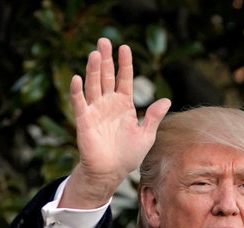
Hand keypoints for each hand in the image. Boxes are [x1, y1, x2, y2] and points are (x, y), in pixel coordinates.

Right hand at [60, 38, 171, 208]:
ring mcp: (95, 110)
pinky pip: (80, 103)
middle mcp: (108, 103)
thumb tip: (166, 100)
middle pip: (106, 76)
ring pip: (93, 85)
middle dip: (105, 59)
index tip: (124, 47)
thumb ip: (153, 117)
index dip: (124, 63)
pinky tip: (77, 78)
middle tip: (103, 41)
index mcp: (124, 104)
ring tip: (95, 53)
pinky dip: (77, 91)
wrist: (111, 172)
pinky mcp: (84, 120)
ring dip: (93, 70)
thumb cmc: (128, 155)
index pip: (124, 78)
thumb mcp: (146, 135)